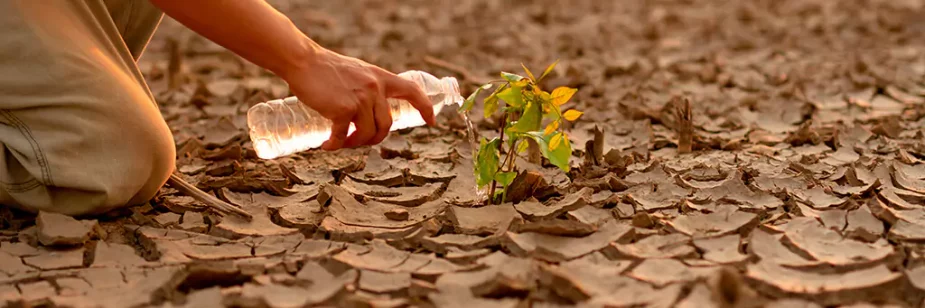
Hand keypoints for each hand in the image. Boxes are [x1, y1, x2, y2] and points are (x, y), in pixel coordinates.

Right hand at [280, 48, 435, 150]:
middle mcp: (374, 88)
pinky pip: (342, 135)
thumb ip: (368, 86)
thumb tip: (372, 108)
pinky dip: (334, 144)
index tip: (431, 121)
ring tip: (342, 143)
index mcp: (381, 78)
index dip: (424, 107)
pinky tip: (327, 145)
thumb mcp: (358, 72)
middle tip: (357, 140)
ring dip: (355, 143)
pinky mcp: (342, 109)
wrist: (304, 61)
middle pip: (386, 125)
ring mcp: (360, 99)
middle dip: (374, 138)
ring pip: (366, 133)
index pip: (412, 91)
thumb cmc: (326, 68)